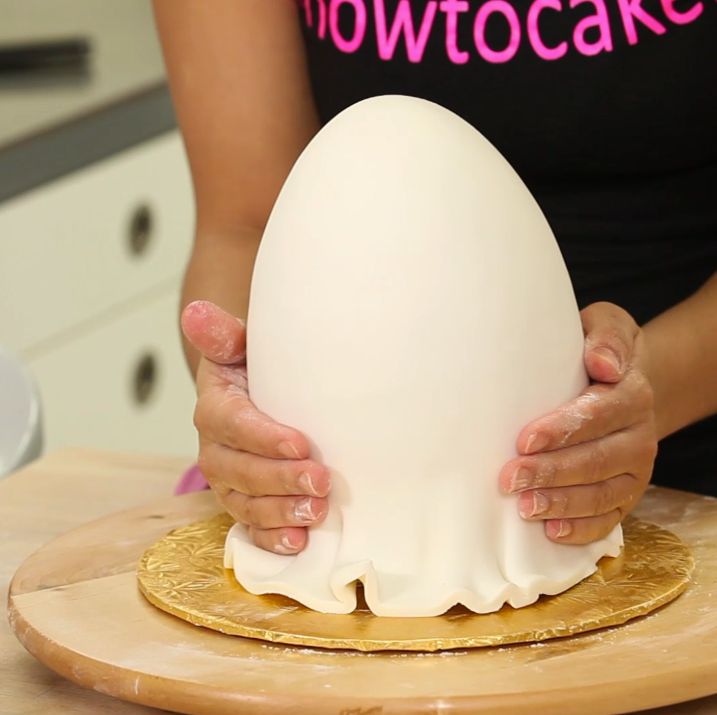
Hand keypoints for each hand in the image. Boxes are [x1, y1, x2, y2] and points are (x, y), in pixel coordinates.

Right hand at [181, 300, 329, 553]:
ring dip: (279, 512)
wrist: (258, 394)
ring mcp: (228, 480)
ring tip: (316, 513)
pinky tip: (298, 543)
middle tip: (321, 481)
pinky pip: (250, 526)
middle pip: (239, 470)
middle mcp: (216, 448)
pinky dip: (271, 538)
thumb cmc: (256, 369)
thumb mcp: (242, 347)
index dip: (263, 437)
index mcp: (215, 407)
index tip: (301, 443)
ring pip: (244, 503)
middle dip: (279, 480)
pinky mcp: (243, 502)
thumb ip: (224, 334)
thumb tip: (196, 312)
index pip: (233, 424)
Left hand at [499, 302, 657, 543]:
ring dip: (562, 503)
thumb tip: (603, 363)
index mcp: (631, 395)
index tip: (524, 440)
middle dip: (550, 472)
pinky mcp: (628, 493)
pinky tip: (552, 531)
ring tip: (525, 508)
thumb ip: (606, 337)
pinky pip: (610, 517)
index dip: (561, 430)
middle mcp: (639, 436)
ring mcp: (635, 470)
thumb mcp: (606, 326)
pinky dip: (582, 528)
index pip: (596, 415)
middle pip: (595, 460)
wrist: (627, 383)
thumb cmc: (598, 354)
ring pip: (602, 493)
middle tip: (510, 479)